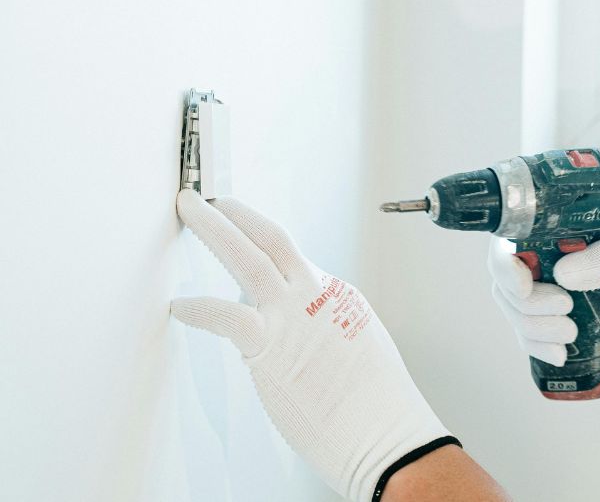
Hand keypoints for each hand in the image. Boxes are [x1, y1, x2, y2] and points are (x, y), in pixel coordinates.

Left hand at [172, 190, 452, 501]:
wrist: (386, 433)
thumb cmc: (375, 407)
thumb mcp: (359, 352)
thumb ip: (328, 336)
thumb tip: (306, 342)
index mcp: (338, 297)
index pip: (292, 261)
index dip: (260, 242)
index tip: (239, 233)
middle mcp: (316, 296)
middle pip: (271, 238)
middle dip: (234, 214)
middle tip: (206, 199)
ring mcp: (293, 318)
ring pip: (247, 257)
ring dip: (214, 229)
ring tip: (190, 211)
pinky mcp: (271, 347)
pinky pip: (225, 315)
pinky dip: (199, 306)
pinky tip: (179, 305)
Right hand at [486, 228, 599, 365]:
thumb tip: (563, 274)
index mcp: (555, 227)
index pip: (509, 241)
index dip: (505, 266)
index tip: (524, 287)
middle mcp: (540, 254)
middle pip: (506, 282)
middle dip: (530, 305)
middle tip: (567, 311)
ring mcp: (542, 286)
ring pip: (515, 311)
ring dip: (534, 329)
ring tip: (571, 335)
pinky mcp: (550, 315)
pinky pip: (528, 334)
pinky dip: (538, 348)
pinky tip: (560, 356)